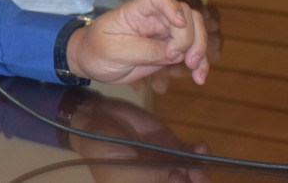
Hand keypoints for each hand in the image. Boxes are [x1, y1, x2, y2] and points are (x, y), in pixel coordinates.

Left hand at [66, 0, 208, 85]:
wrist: (90, 62)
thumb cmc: (95, 50)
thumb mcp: (113, 51)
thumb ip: (144, 50)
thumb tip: (174, 53)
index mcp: (135, 12)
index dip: (172, 6)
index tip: (179, 24)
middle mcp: (153, 19)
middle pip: (185, 14)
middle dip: (190, 35)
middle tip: (180, 58)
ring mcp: (163, 34)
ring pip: (194, 31)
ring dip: (200, 48)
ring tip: (193, 69)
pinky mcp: (168, 50)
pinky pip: (191, 51)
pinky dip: (200, 63)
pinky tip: (199, 78)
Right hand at [69, 92, 209, 182]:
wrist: (94, 118)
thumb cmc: (102, 150)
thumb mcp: (122, 169)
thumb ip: (152, 176)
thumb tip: (181, 180)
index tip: (178, 181)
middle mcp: (159, 179)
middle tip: (192, 175)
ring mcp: (167, 163)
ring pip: (194, 175)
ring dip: (200, 172)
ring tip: (196, 166)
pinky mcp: (171, 145)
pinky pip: (192, 154)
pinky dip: (201, 153)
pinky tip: (200, 148)